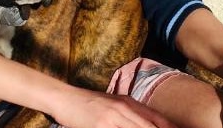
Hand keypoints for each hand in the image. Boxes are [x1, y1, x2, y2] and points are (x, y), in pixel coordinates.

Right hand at [50, 87, 174, 127]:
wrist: (65, 98)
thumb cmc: (89, 103)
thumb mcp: (114, 103)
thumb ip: (132, 113)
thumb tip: (150, 122)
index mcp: (129, 103)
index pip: (158, 119)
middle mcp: (124, 109)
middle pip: (150, 127)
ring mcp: (112, 119)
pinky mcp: (101, 127)